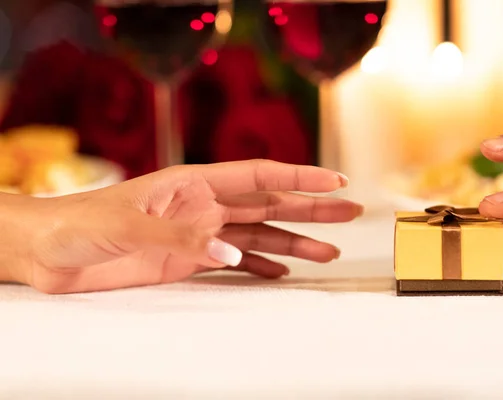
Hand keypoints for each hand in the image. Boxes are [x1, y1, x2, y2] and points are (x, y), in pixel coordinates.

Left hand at [0, 160, 361, 293]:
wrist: (52, 251)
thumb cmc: (81, 223)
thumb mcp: (128, 225)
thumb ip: (180, 236)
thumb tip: (229, 251)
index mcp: (193, 184)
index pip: (258, 177)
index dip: (299, 179)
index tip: (335, 182)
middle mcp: (204, 206)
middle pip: (270, 205)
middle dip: (312, 208)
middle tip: (350, 212)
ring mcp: (200, 234)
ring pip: (259, 235)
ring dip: (295, 242)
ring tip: (327, 251)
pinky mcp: (189, 259)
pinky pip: (236, 262)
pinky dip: (261, 265)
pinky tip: (282, 271)